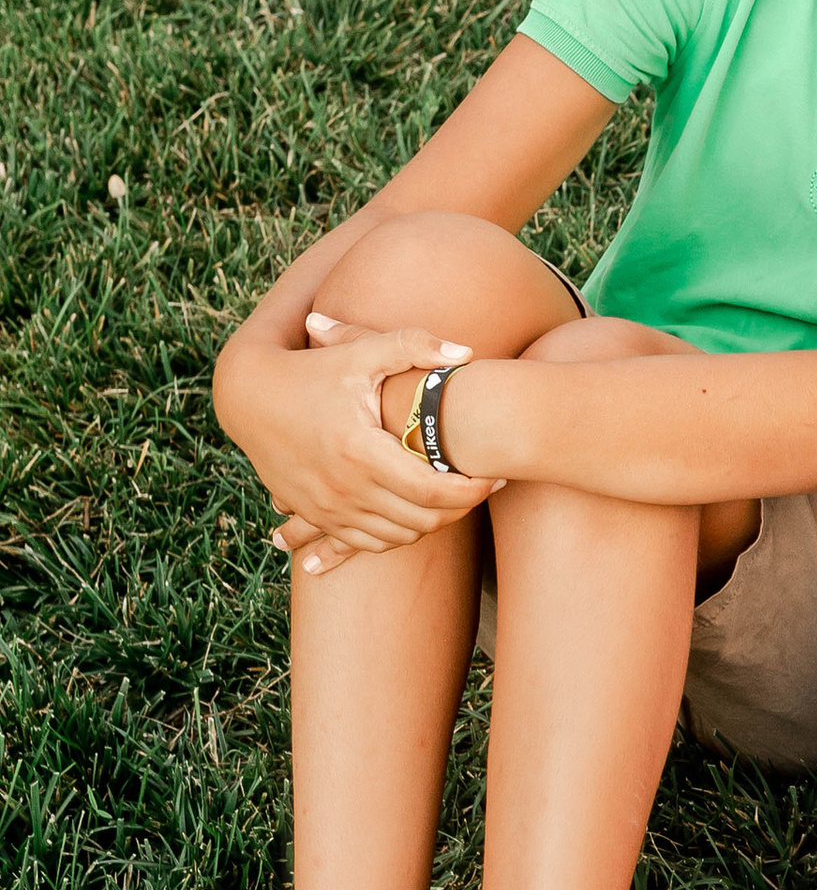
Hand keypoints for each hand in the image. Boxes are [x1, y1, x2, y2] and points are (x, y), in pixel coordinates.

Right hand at [215, 311, 500, 574]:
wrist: (247, 398)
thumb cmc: (310, 372)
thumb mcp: (359, 354)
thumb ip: (413, 346)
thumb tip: (467, 351)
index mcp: (361, 452)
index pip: (433, 490)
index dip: (472, 489)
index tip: (496, 475)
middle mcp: (344, 489)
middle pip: (423, 520)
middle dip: (461, 508)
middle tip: (483, 486)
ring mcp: (328, 507)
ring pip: (398, 536)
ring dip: (433, 522)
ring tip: (455, 496)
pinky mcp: (316, 515)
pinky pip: (367, 543)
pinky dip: (397, 534)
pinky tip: (416, 513)